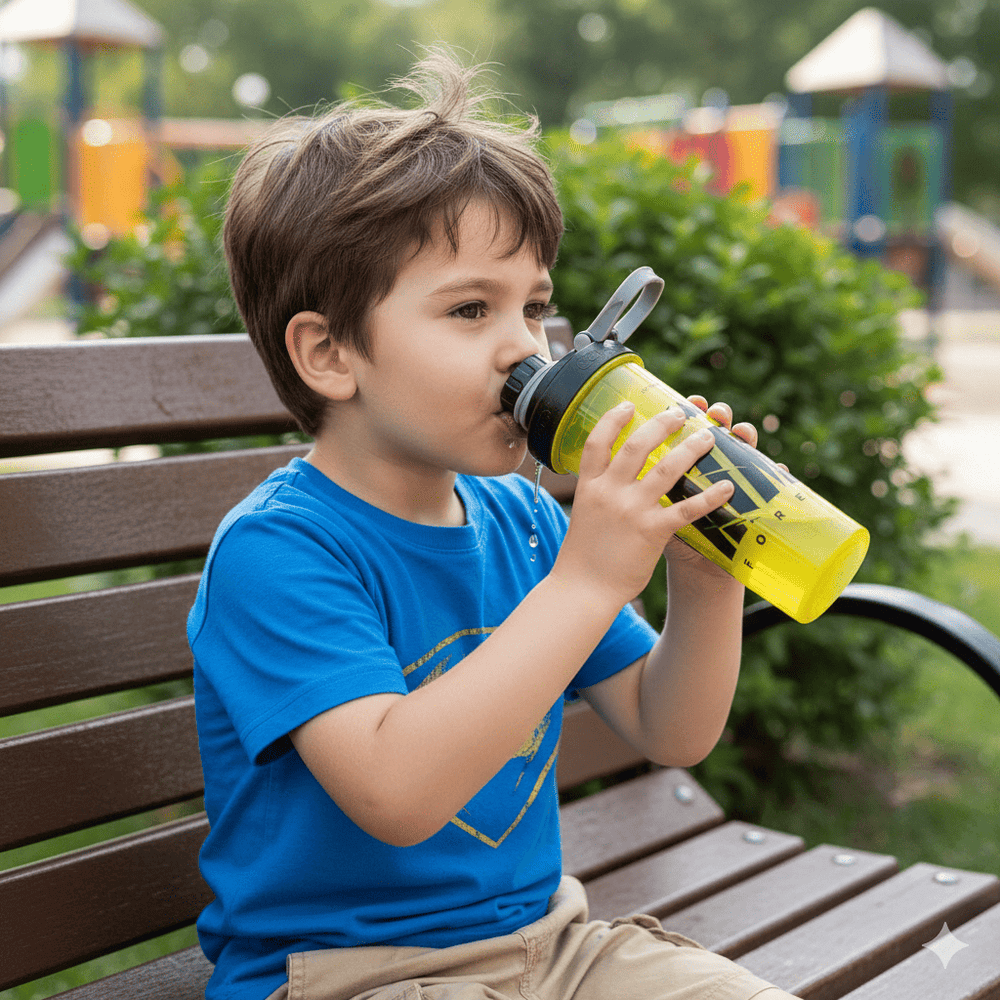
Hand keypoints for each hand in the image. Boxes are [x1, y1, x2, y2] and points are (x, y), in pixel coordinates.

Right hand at [552, 400, 735, 605]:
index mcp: (589, 488)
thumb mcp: (584, 517)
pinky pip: (687, 509)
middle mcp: (609, 493)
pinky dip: (710, 497)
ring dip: (690, 448)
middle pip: (636, 446)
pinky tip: (727, 488)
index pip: (597, 443)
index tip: (628, 405)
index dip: (612, 420)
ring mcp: (631, 511)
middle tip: (680, 412)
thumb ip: (599, 497)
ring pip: (666, 468)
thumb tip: (611, 482)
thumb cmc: (582, 559)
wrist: (582, 591)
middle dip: (661, 424)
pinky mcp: (652, 532)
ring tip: (708, 436)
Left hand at [662, 396, 760, 580]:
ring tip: (742, 431)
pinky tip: (777, 468)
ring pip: (740, 453)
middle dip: (716, 416)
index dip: (691, 411)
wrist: (692, 574)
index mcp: (681, 465)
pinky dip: (771, 478)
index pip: (689, 429)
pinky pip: (762, 490)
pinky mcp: (748, 506)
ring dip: (743, 437)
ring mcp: (731, 483)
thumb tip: (623, 463)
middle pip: (716, 432)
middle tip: (715, 411)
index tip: (689, 401)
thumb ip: (645, 488)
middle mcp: (709, 468)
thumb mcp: (651, 511)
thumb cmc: (665, 540)